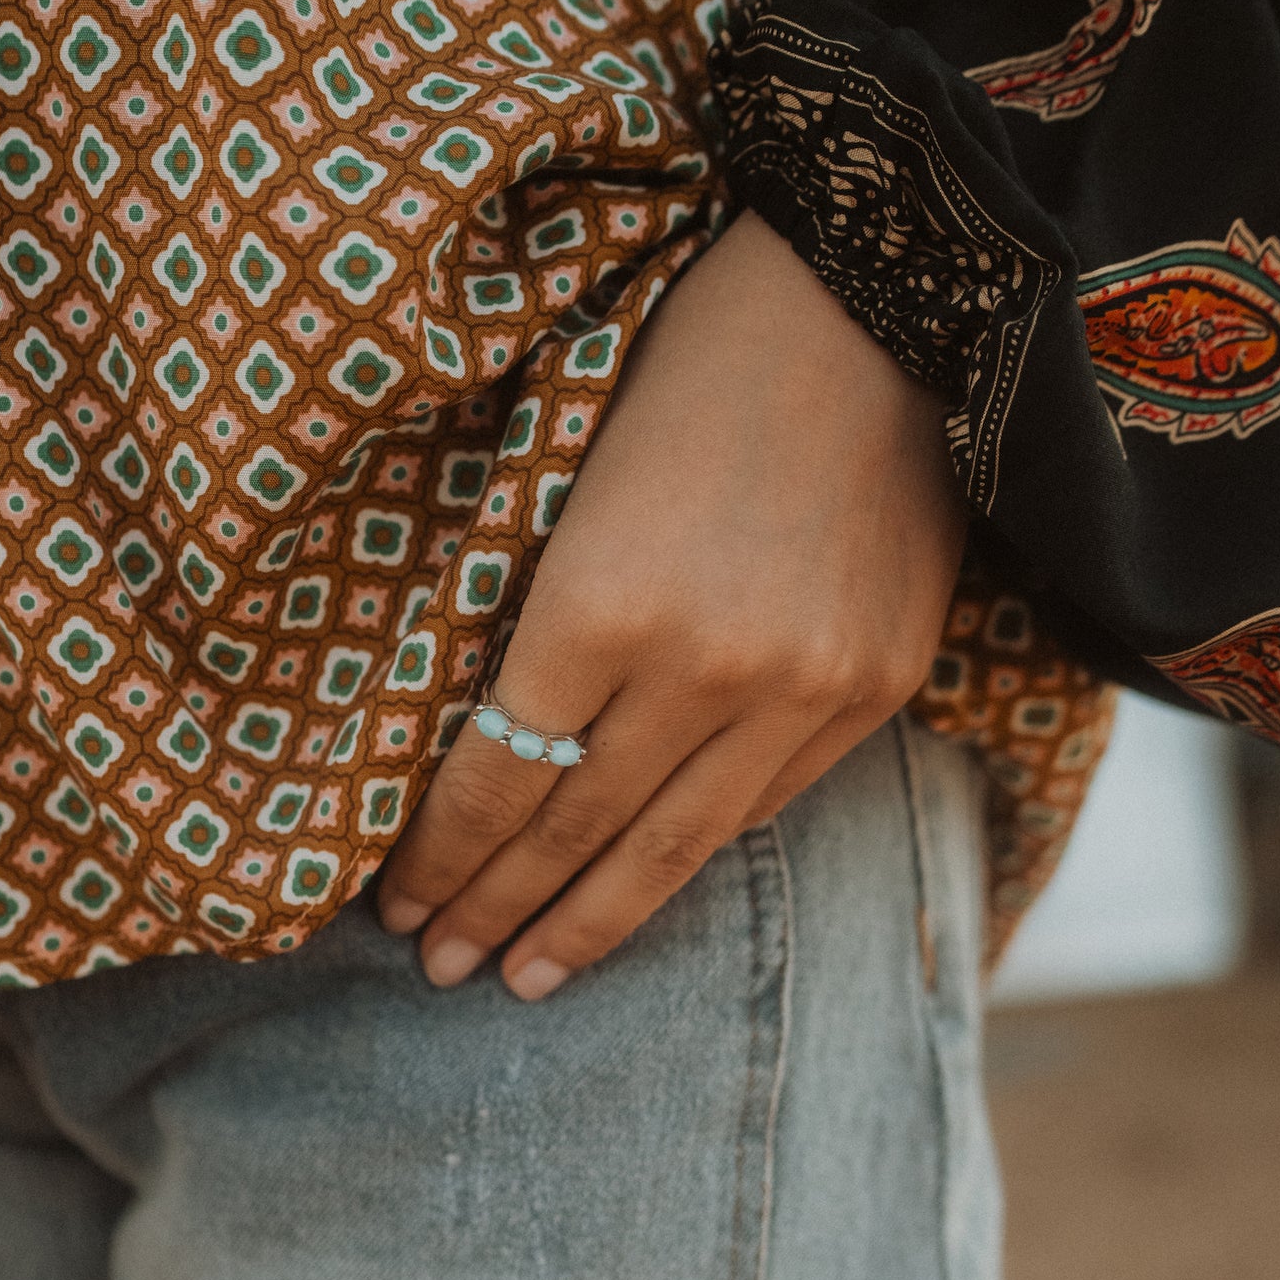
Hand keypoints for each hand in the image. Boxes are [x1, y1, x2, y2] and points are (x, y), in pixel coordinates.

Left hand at [376, 209, 966, 998]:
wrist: (879, 300)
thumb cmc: (691, 361)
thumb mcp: (573, 483)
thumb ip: (542, 628)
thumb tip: (496, 755)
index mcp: (600, 603)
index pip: (496, 778)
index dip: (442, 858)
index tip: (399, 909)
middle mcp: (706, 668)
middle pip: (575, 832)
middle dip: (497, 910)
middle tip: (443, 972)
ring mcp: (802, 687)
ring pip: (675, 848)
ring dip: (592, 923)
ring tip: (530, 978)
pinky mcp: (874, 686)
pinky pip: (767, 803)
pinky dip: (694, 850)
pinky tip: (645, 881)